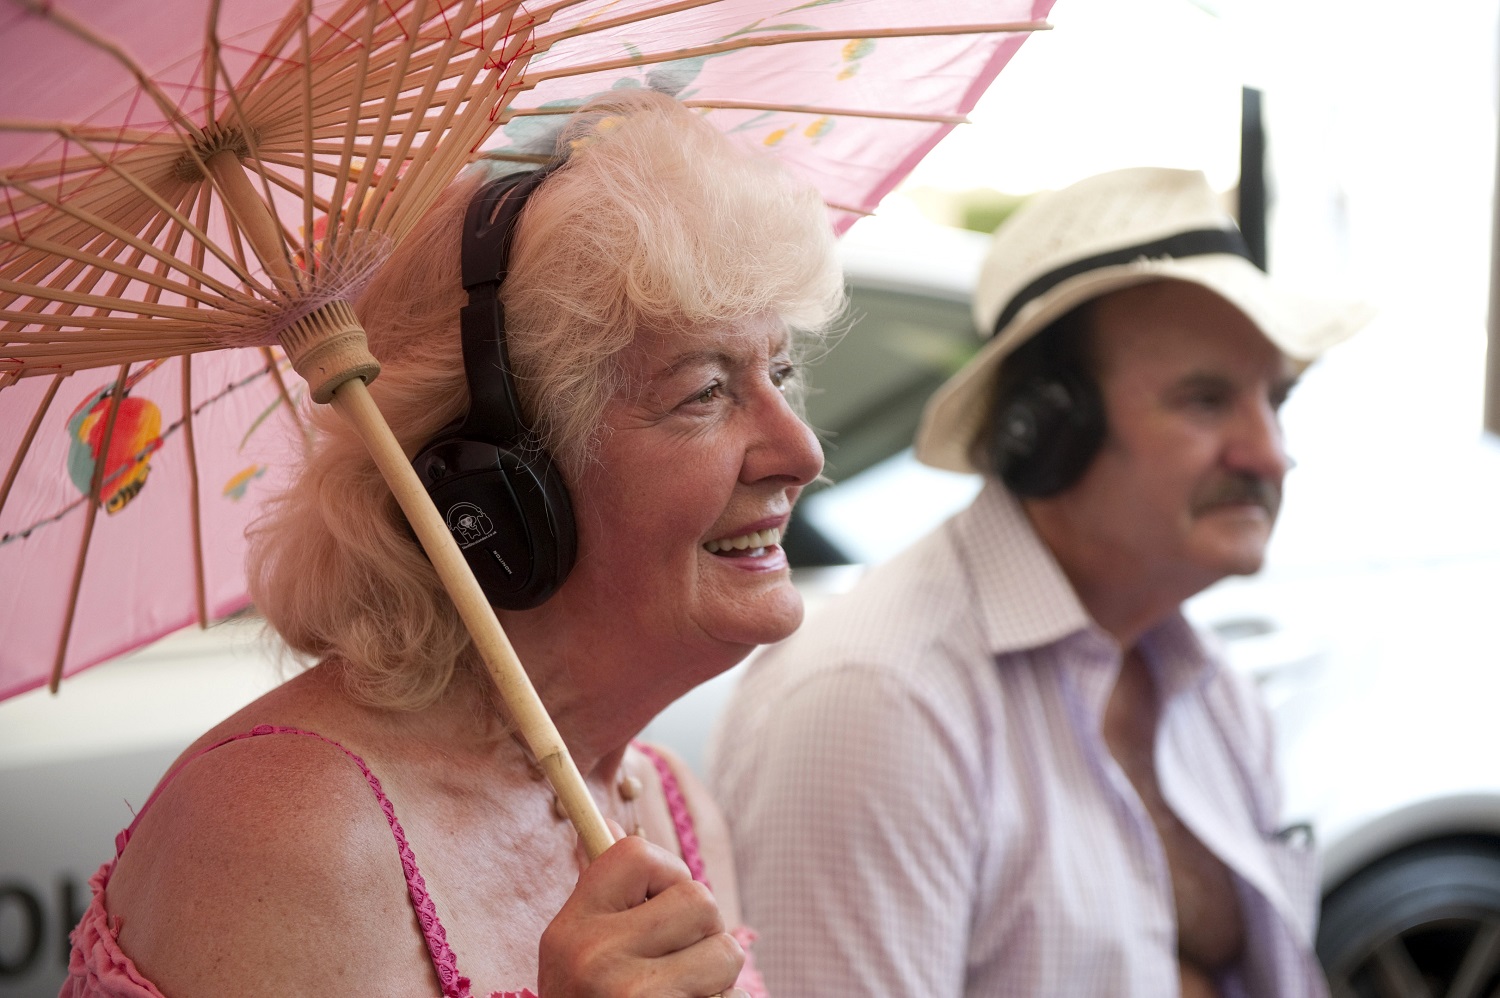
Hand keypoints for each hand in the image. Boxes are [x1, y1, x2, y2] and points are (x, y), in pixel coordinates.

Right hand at [538, 830, 743, 997]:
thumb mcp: (574, 952)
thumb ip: (602, 894)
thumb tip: (606, 818)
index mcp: (570, 930)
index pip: (636, 853)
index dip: (665, 872)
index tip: (657, 904)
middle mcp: (595, 960)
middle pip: (698, 899)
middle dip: (701, 931)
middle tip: (675, 962)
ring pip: (727, 952)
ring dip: (717, 979)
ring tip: (680, 997)